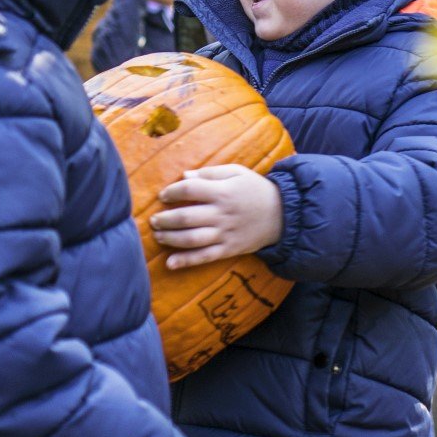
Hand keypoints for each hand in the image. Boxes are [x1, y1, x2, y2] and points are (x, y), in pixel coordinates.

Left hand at [152, 164, 282, 269]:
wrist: (283, 214)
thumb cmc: (256, 189)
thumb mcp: (237, 172)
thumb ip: (210, 173)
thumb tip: (185, 175)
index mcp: (223, 192)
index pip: (190, 189)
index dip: (172, 192)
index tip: (163, 195)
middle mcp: (222, 214)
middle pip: (186, 217)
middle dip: (165, 219)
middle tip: (153, 220)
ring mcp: (225, 234)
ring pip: (192, 239)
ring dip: (170, 238)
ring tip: (158, 235)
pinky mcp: (229, 249)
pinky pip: (204, 257)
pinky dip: (186, 261)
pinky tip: (170, 263)